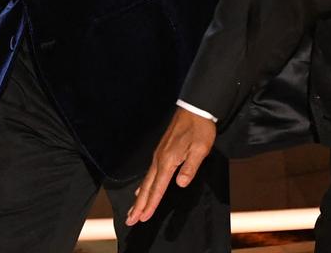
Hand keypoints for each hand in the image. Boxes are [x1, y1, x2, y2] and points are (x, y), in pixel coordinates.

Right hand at [125, 108, 216, 225]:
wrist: (195, 109)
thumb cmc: (199, 129)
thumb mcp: (200, 149)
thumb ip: (190, 167)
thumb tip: (180, 184)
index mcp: (168, 161)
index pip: (157, 188)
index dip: (151, 204)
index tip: (142, 218)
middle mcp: (159, 159)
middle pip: (147, 187)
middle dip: (139, 205)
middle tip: (130, 220)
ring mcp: (158, 155)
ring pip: (146, 181)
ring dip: (139, 197)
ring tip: (133, 210)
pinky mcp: (161, 151)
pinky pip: (149, 173)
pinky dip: (144, 184)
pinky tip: (142, 189)